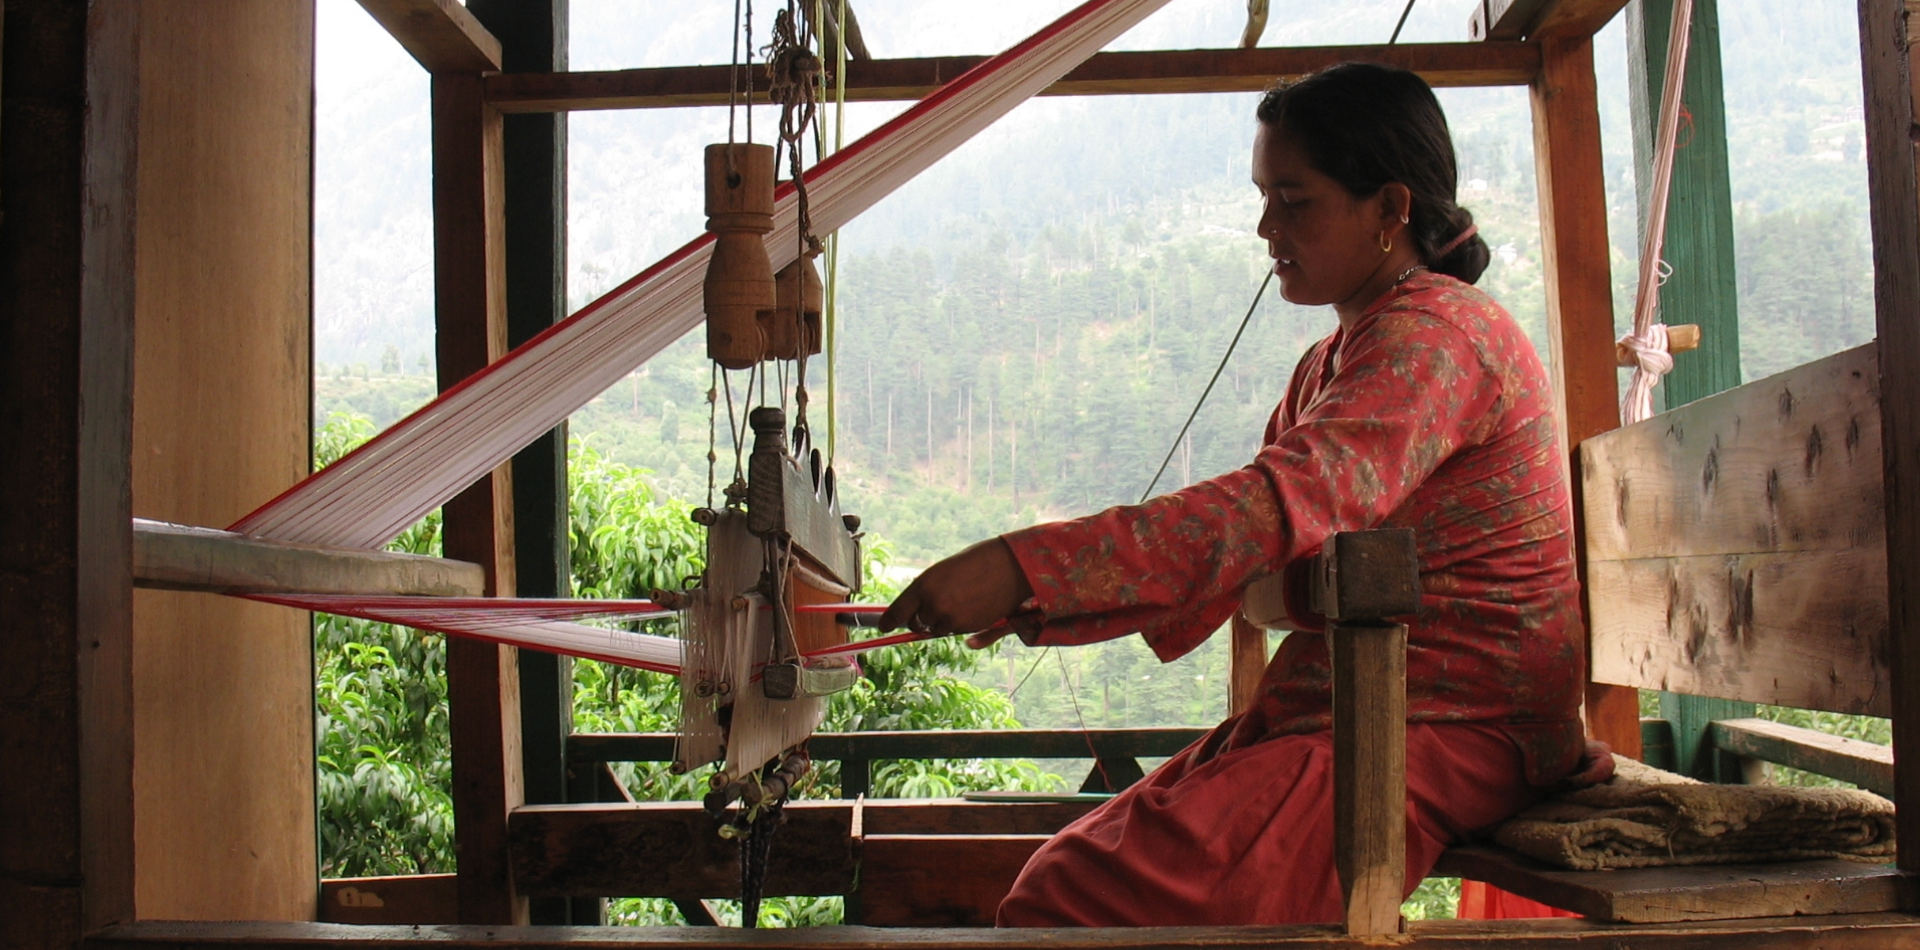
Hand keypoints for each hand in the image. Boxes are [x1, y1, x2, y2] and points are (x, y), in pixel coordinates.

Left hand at [879, 537, 1033, 644]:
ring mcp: (951, 619)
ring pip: (936, 629)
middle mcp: (934, 604)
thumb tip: (917, 610)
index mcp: (924, 584)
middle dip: (919, 620)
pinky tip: (972, 605)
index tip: (884, 627)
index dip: (889, 621)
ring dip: (942, 620)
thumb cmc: (977, 561)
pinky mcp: (968, 628)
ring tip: (961, 600)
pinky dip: (959, 623)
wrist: (1010, 566)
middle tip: (931, 609)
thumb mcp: (944, 571)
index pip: (897, 611)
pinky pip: (955, 631)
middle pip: (916, 624)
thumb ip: (928, 591)